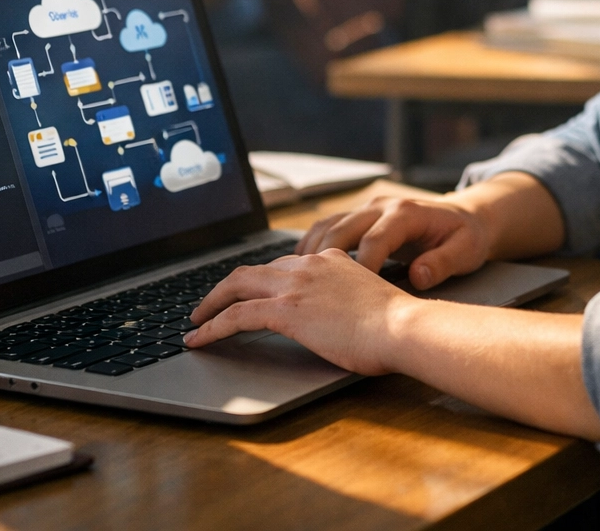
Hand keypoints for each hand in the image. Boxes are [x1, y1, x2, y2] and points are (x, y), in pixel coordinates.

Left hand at [185, 249, 419, 374]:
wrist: (403, 327)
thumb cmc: (396, 324)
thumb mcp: (369, 299)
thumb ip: (346, 299)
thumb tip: (337, 318)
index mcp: (329, 259)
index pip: (282, 265)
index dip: (258, 280)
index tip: (246, 293)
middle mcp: (308, 265)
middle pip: (251, 270)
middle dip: (224, 287)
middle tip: (208, 304)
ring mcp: (295, 285)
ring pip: (236, 287)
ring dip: (210, 304)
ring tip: (196, 321)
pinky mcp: (286, 310)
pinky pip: (236, 316)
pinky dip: (212, 326)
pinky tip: (199, 338)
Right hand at [296, 194, 492, 289]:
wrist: (467, 216)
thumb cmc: (466, 237)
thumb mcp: (466, 251)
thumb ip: (444, 263)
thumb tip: (419, 276)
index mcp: (405, 213)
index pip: (375, 239)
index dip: (362, 266)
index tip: (353, 294)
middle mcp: (381, 205)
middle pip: (341, 228)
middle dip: (324, 259)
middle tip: (310, 289)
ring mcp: (368, 208)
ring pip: (328, 224)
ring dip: (310, 250)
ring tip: (295, 278)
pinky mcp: (360, 215)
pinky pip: (327, 226)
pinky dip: (311, 245)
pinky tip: (300, 266)